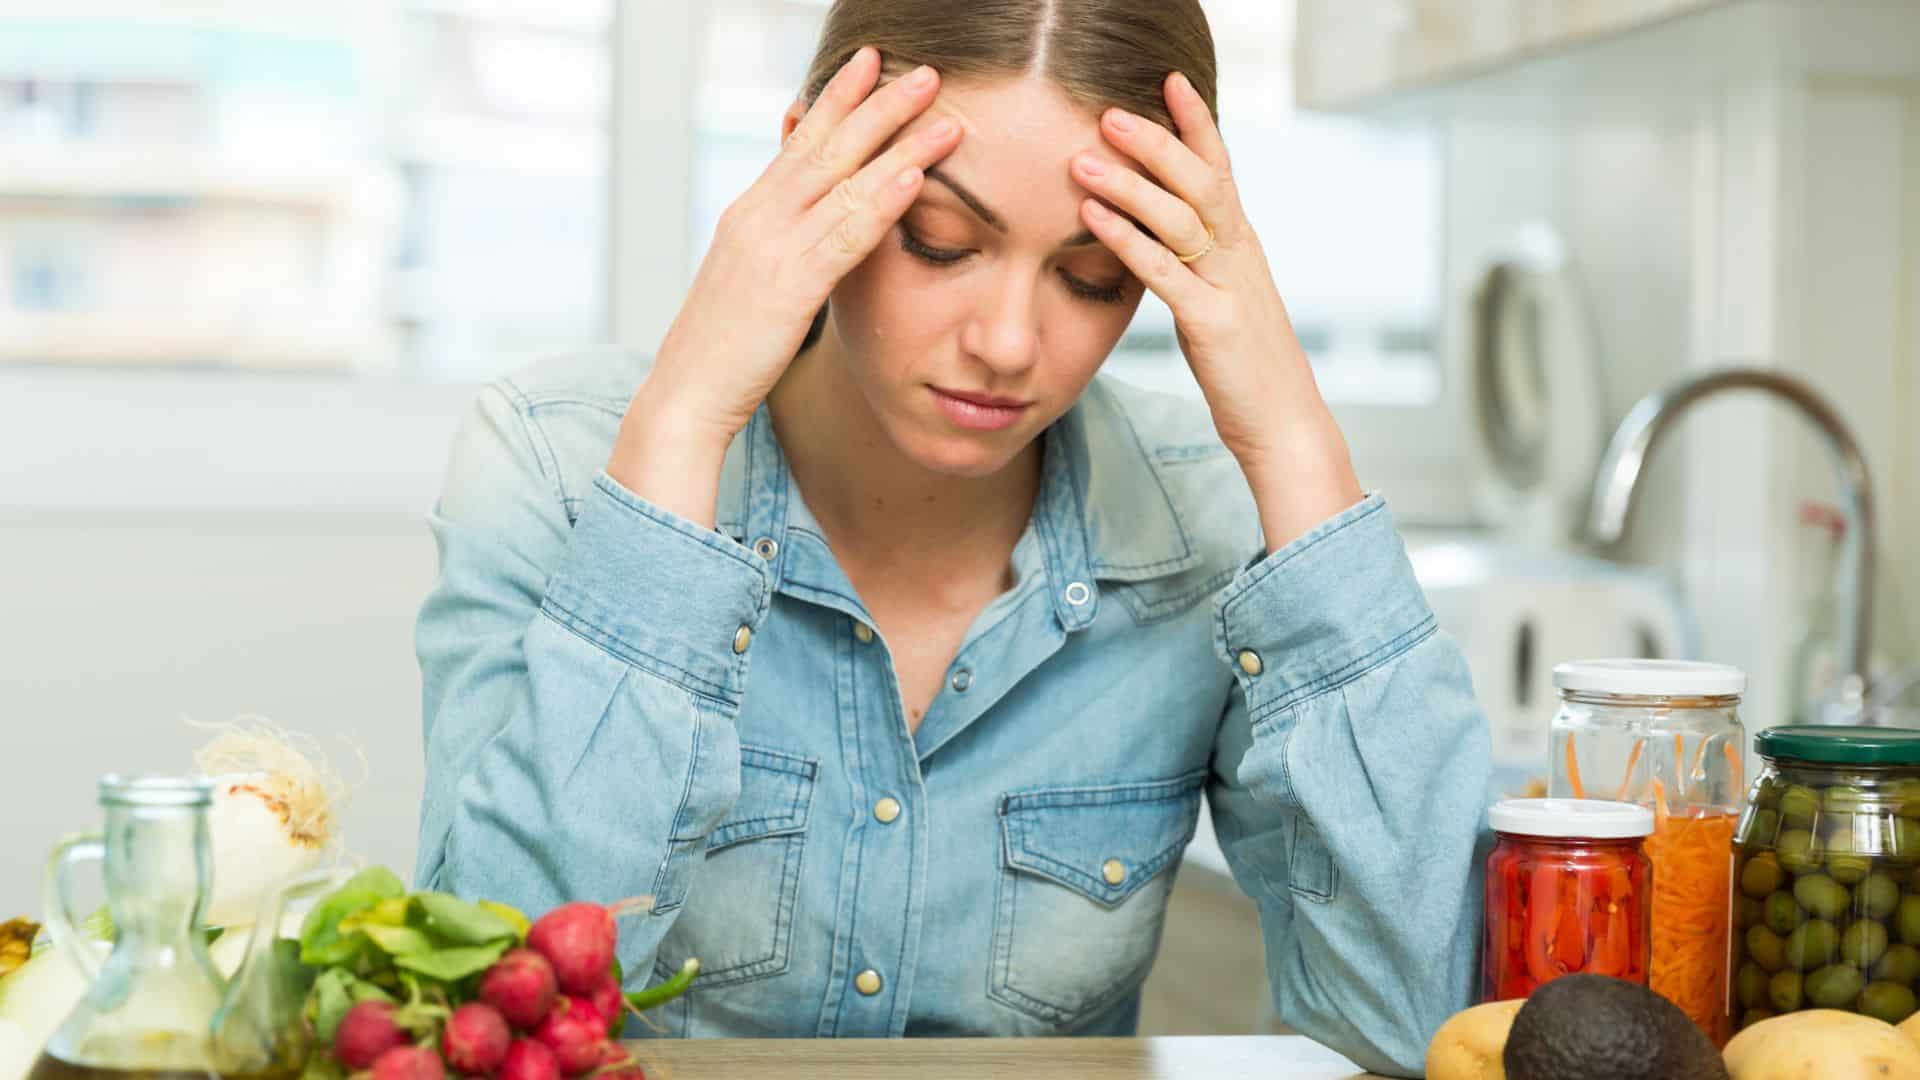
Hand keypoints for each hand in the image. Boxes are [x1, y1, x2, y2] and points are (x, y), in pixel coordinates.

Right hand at [609, 47, 961, 524]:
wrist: (686, 396)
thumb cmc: (725, 351)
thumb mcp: (754, 284)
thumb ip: (785, 249)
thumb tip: (818, 229)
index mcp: (750, 215)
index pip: (800, 145)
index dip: (836, 101)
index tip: (870, 64)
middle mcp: (758, 217)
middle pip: (826, 146)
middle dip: (875, 102)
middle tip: (921, 68)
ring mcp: (772, 248)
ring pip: (844, 180)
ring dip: (896, 141)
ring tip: (941, 109)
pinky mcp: (789, 286)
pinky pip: (845, 235)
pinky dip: (881, 200)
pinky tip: (914, 175)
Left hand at [1073, 73, 1362, 549]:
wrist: (1285, 426)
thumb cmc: (1247, 369)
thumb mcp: (1224, 303)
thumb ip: (1197, 264)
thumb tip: (1159, 236)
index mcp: (1243, 246)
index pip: (1221, 168)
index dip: (1196, 122)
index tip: (1169, 81)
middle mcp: (1241, 255)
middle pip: (1201, 180)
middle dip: (1156, 141)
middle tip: (1108, 112)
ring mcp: (1230, 286)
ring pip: (1181, 218)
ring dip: (1129, 184)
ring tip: (1082, 159)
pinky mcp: (1213, 323)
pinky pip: (1166, 271)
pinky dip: (1126, 239)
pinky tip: (1092, 218)